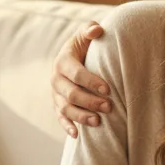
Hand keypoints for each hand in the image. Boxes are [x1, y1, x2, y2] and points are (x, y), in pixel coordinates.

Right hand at [51, 22, 109, 136]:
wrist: (75, 56)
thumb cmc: (85, 45)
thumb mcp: (86, 34)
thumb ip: (90, 29)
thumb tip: (97, 30)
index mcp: (63, 61)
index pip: (75, 73)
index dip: (91, 82)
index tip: (108, 89)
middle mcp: (56, 79)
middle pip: (70, 94)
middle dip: (89, 101)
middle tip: (109, 107)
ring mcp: (55, 94)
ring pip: (65, 108)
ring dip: (81, 116)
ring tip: (98, 122)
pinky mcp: (57, 105)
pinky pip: (60, 118)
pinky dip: (67, 126)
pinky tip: (77, 135)